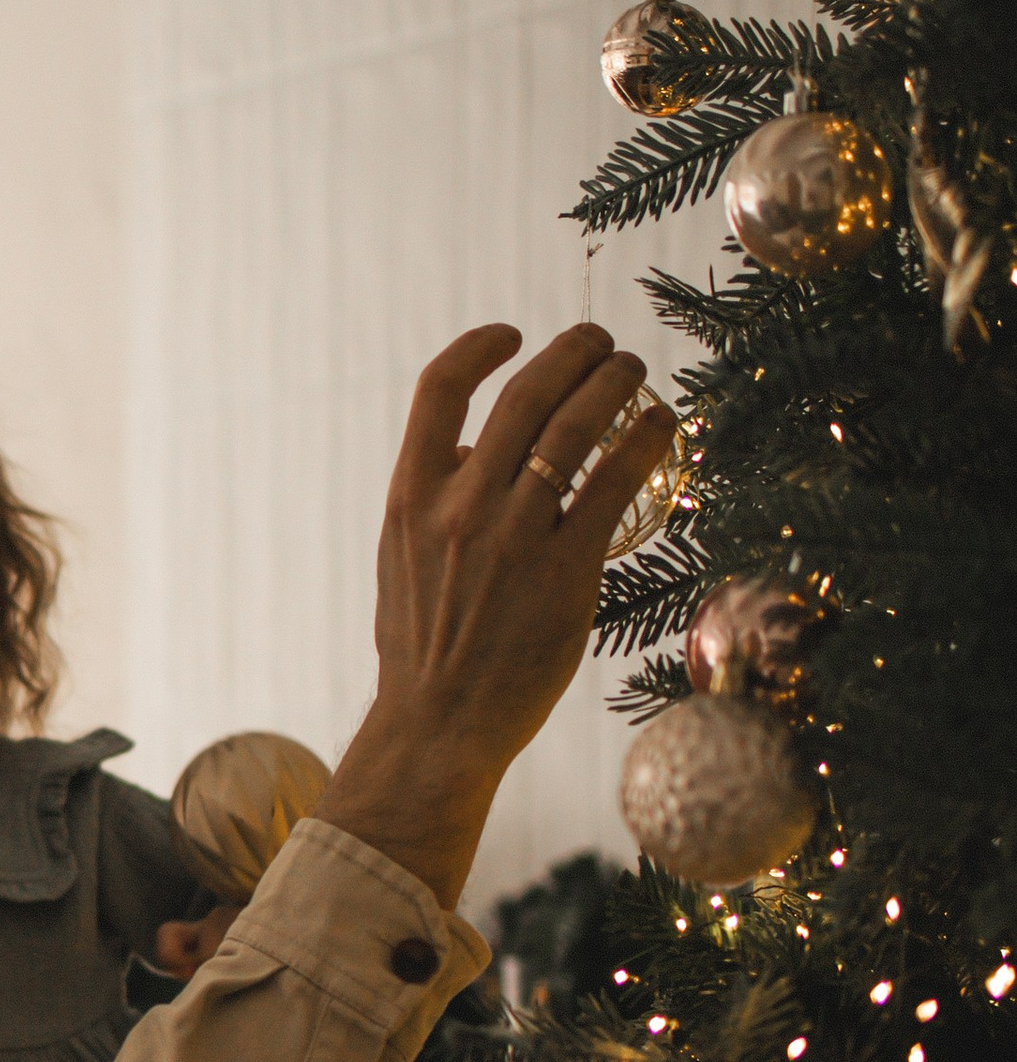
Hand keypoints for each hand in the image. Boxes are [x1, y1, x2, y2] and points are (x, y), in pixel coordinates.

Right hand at [320, 322, 675, 912]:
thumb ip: (435, 499)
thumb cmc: (424, 647)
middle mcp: (460, 507)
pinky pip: (614, 484)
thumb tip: (479, 447)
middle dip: (572, 354)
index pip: (440, 391)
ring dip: (614, 385)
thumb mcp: (402, 560)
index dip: (480, 349)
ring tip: (635, 372)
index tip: (513, 335)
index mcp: (411, 498)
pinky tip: (660, 427)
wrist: (437, 726)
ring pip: (574, 429)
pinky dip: (643, 442)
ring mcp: (514, 538)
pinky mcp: (565, 572)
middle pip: (525, 396)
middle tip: (602, 342)